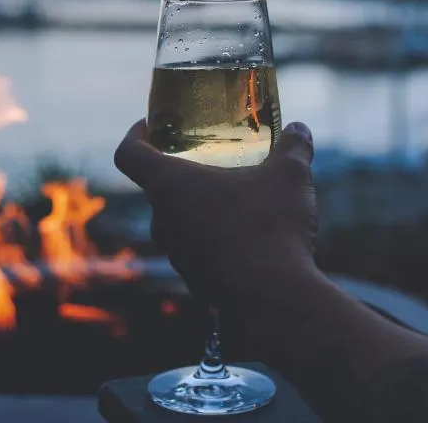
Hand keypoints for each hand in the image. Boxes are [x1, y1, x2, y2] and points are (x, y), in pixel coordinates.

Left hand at [114, 120, 318, 309]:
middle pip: (157, 186)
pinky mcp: (194, 278)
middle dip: (181, 171)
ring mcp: (176, 253)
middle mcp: (163, 220)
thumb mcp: (289, 176)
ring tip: (234, 198)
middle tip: (207, 160)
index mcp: (170, 185)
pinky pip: (196, 247)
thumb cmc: (271, 227)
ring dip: (199, 205)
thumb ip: (294, 146)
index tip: (148, 126)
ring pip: (177, 219)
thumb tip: (299, 128)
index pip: (128, 154)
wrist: (274, 300)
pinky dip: (212, 235)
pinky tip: (246, 235)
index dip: (134, 134)